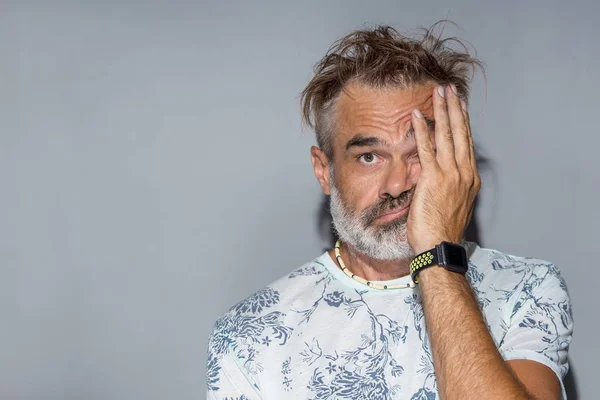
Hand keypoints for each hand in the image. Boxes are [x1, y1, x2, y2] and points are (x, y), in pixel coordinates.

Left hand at [407, 84, 480, 253]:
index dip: (463, 122)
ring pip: (447, 135)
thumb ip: (451, 187)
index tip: (460, 106)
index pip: (466, 143)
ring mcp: (450, 174)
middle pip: (460, 133)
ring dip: (442, 110)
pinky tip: (418, 116)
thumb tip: (443, 179)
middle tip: (450, 89)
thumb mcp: (453, 205)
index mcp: (469, 179)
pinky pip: (426, 149)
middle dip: (454, 108)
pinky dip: (422, 130)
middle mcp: (464, 172)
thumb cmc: (441, 231)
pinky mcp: (433, 178)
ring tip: (438, 92)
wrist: (439, 247)